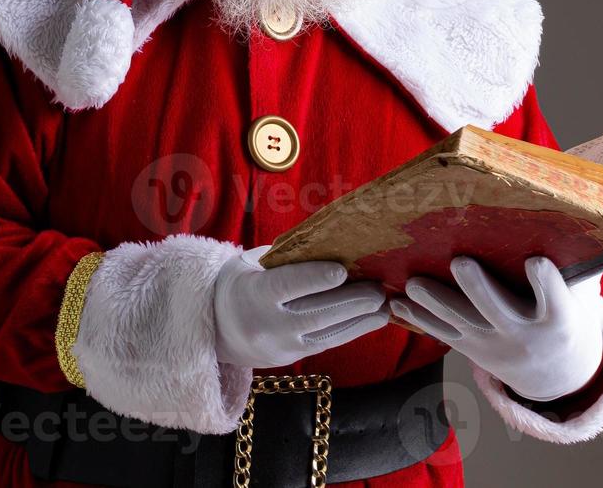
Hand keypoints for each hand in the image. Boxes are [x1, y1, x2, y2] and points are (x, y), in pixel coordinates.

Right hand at [214, 245, 390, 368]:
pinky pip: (327, 343)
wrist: (217, 329)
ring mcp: (281, 346)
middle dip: (351, 302)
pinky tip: (373, 319)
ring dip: (360, 320)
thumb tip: (328, 245)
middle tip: (379, 289)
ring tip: (385, 306)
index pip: (286, 286)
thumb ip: (283, 259)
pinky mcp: (293, 357)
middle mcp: (267, 325)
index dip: (314, 279)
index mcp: (253, 294)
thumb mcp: (250, 265)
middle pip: (314, 313)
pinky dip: (352, 330)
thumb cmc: (240, 284)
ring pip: (326, 333)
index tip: (341, 271)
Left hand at [390, 255, 602, 400]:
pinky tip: (396, 303)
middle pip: (498, 311)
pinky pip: (443, 334)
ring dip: (435, 302)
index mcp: (559, 320)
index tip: (536, 262)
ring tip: (412, 283)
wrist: (556, 373)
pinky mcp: (471, 349)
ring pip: (462, 323)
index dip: (547, 284)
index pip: (556, 301)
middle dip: (478, 288)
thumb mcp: (581, 295)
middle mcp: (524, 336)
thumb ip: (576, 268)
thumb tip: (574, 221)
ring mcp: (493, 345)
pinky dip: (419, 319)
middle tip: (461, 262)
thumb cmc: (568, 315)